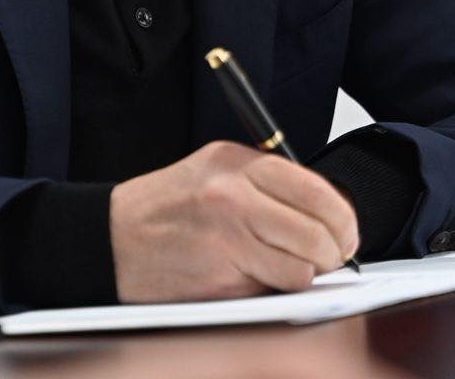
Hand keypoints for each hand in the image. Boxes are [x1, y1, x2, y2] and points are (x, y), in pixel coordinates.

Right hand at [109, 140, 359, 303]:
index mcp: (237, 163)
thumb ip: (267, 185)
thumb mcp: (214, 172)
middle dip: (333, 253)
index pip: (316, 190)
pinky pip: (273, 290)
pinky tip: (258, 281)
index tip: (346, 233)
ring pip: (302, 267)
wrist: (108, 240)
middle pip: (317, 231)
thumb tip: (325, 216)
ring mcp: (227, 237)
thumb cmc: (165, 209)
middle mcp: (234, 195)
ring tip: (291, 272)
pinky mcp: (220, 277)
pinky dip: (276, 291)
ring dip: (306, 276)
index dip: (343, 218)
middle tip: (331, 260)